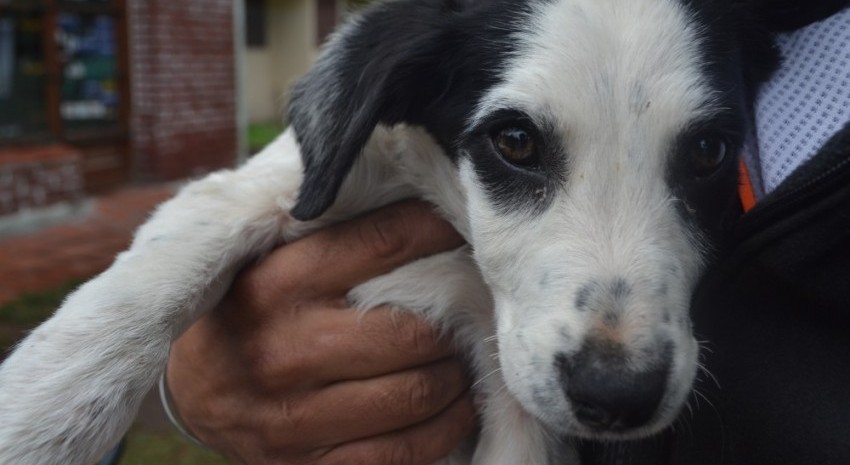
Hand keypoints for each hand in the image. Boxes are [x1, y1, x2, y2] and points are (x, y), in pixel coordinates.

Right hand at [166, 201, 475, 464]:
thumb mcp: (269, 261)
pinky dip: (443, 429)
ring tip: (458, 361)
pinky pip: (401, 453)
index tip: (460, 231)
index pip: (384, 244)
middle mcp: (282, 349)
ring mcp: (292, 416)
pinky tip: (450, 408)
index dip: (438, 232)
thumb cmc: (246, 312)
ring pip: (415, 394)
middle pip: (412, 332)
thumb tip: (421, 208)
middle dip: (453, 322)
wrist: (189, 391)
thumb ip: (332, 238)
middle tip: (464, 314)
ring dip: (455, 377)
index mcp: (276, 283)